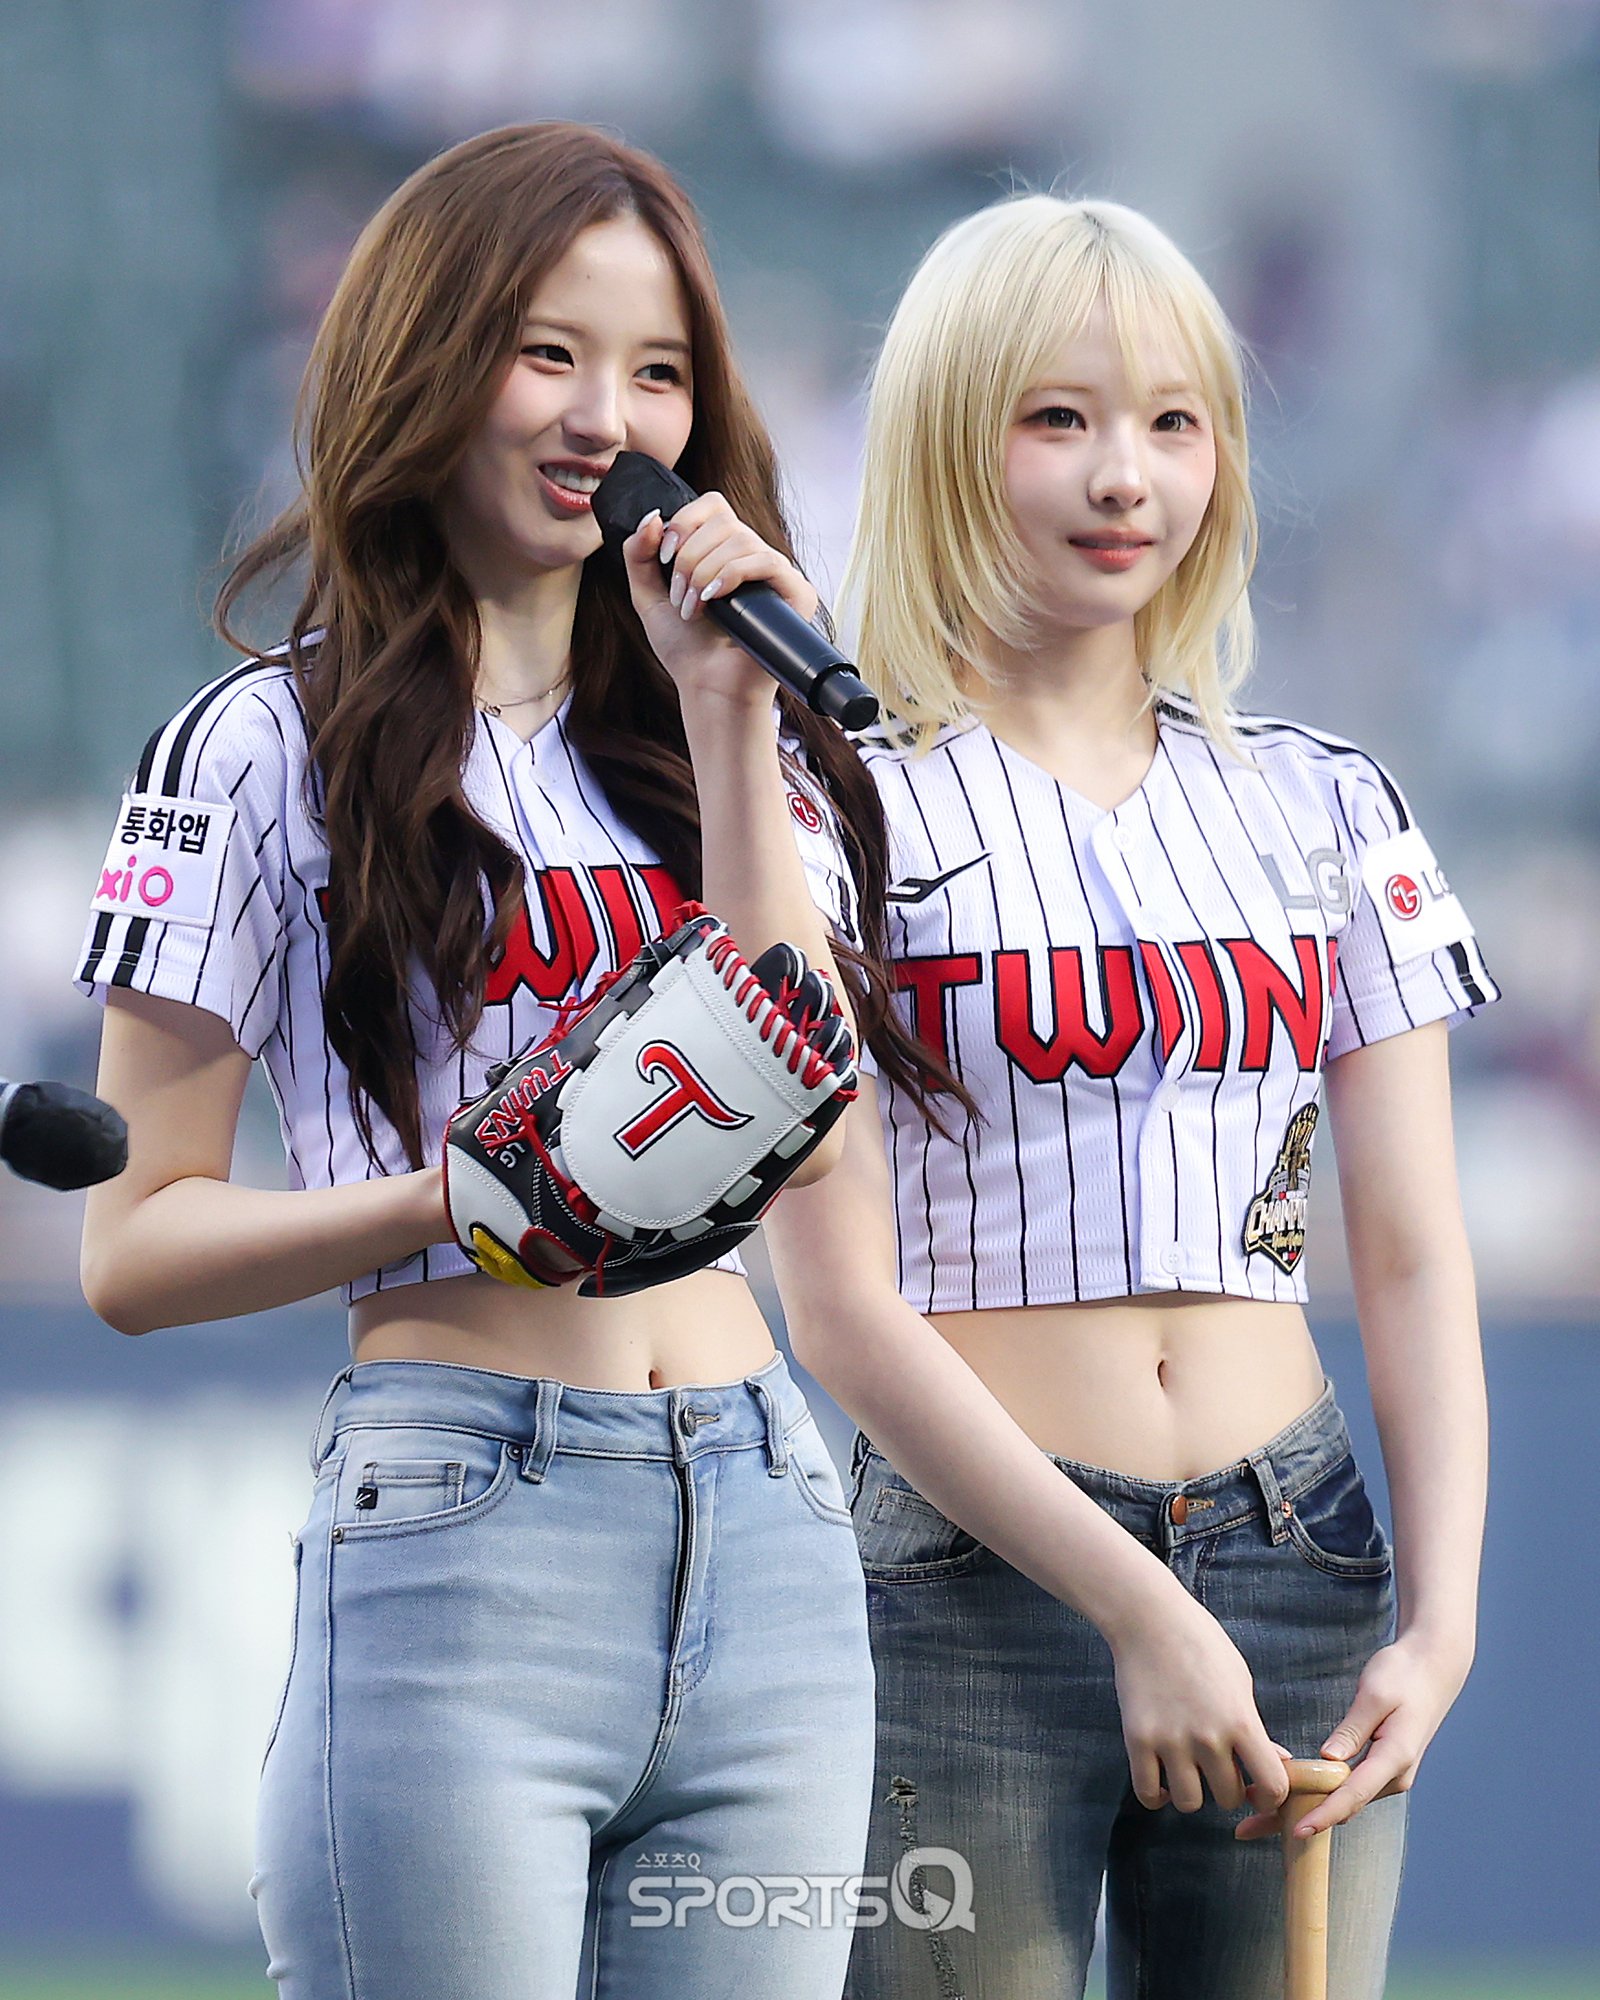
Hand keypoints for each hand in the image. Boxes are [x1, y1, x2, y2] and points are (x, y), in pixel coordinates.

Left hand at [621, 497, 817, 708]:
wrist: (708, 688)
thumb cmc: (685, 650)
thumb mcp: (647, 596)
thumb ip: (638, 554)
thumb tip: (653, 516)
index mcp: (723, 551)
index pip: (712, 506)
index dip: (685, 522)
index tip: (665, 558)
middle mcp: (751, 557)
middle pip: (723, 520)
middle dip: (689, 557)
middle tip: (681, 597)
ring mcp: (775, 575)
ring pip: (740, 539)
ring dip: (705, 573)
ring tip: (695, 609)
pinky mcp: (796, 594)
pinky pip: (767, 560)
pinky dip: (733, 574)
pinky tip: (717, 599)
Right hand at [1110, 1588, 1290, 1817]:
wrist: (1150, 1618)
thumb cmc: (1201, 1643)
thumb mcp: (1240, 1680)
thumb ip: (1255, 1726)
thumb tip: (1274, 1762)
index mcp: (1241, 1721)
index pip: (1272, 1787)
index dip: (1272, 1797)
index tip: (1260, 1790)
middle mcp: (1208, 1737)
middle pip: (1229, 1798)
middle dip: (1227, 1788)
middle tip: (1218, 1768)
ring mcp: (1170, 1741)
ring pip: (1190, 1803)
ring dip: (1192, 1792)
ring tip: (1188, 1771)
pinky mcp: (1137, 1740)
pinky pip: (1148, 1794)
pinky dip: (1157, 1795)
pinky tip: (1163, 1778)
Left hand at [1233, 1630, 1472, 1840]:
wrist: (1434, 1666)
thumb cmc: (1404, 1674)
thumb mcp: (1374, 1696)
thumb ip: (1351, 1729)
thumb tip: (1328, 1759)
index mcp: (1394, 1758)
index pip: (1353, 1795)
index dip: (1323, 1816)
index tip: (1295, 1831)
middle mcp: (1394, 1775)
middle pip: (1343, 1806)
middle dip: (1299, 1820)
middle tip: (1250, 1828)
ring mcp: (1388, 1774)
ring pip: (1343, 1800)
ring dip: (1306, 1808)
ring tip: (1258, 1816)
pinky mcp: (1380, 1766)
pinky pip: (1347, 1788)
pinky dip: (1319, 1794)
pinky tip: (1290, 1796)